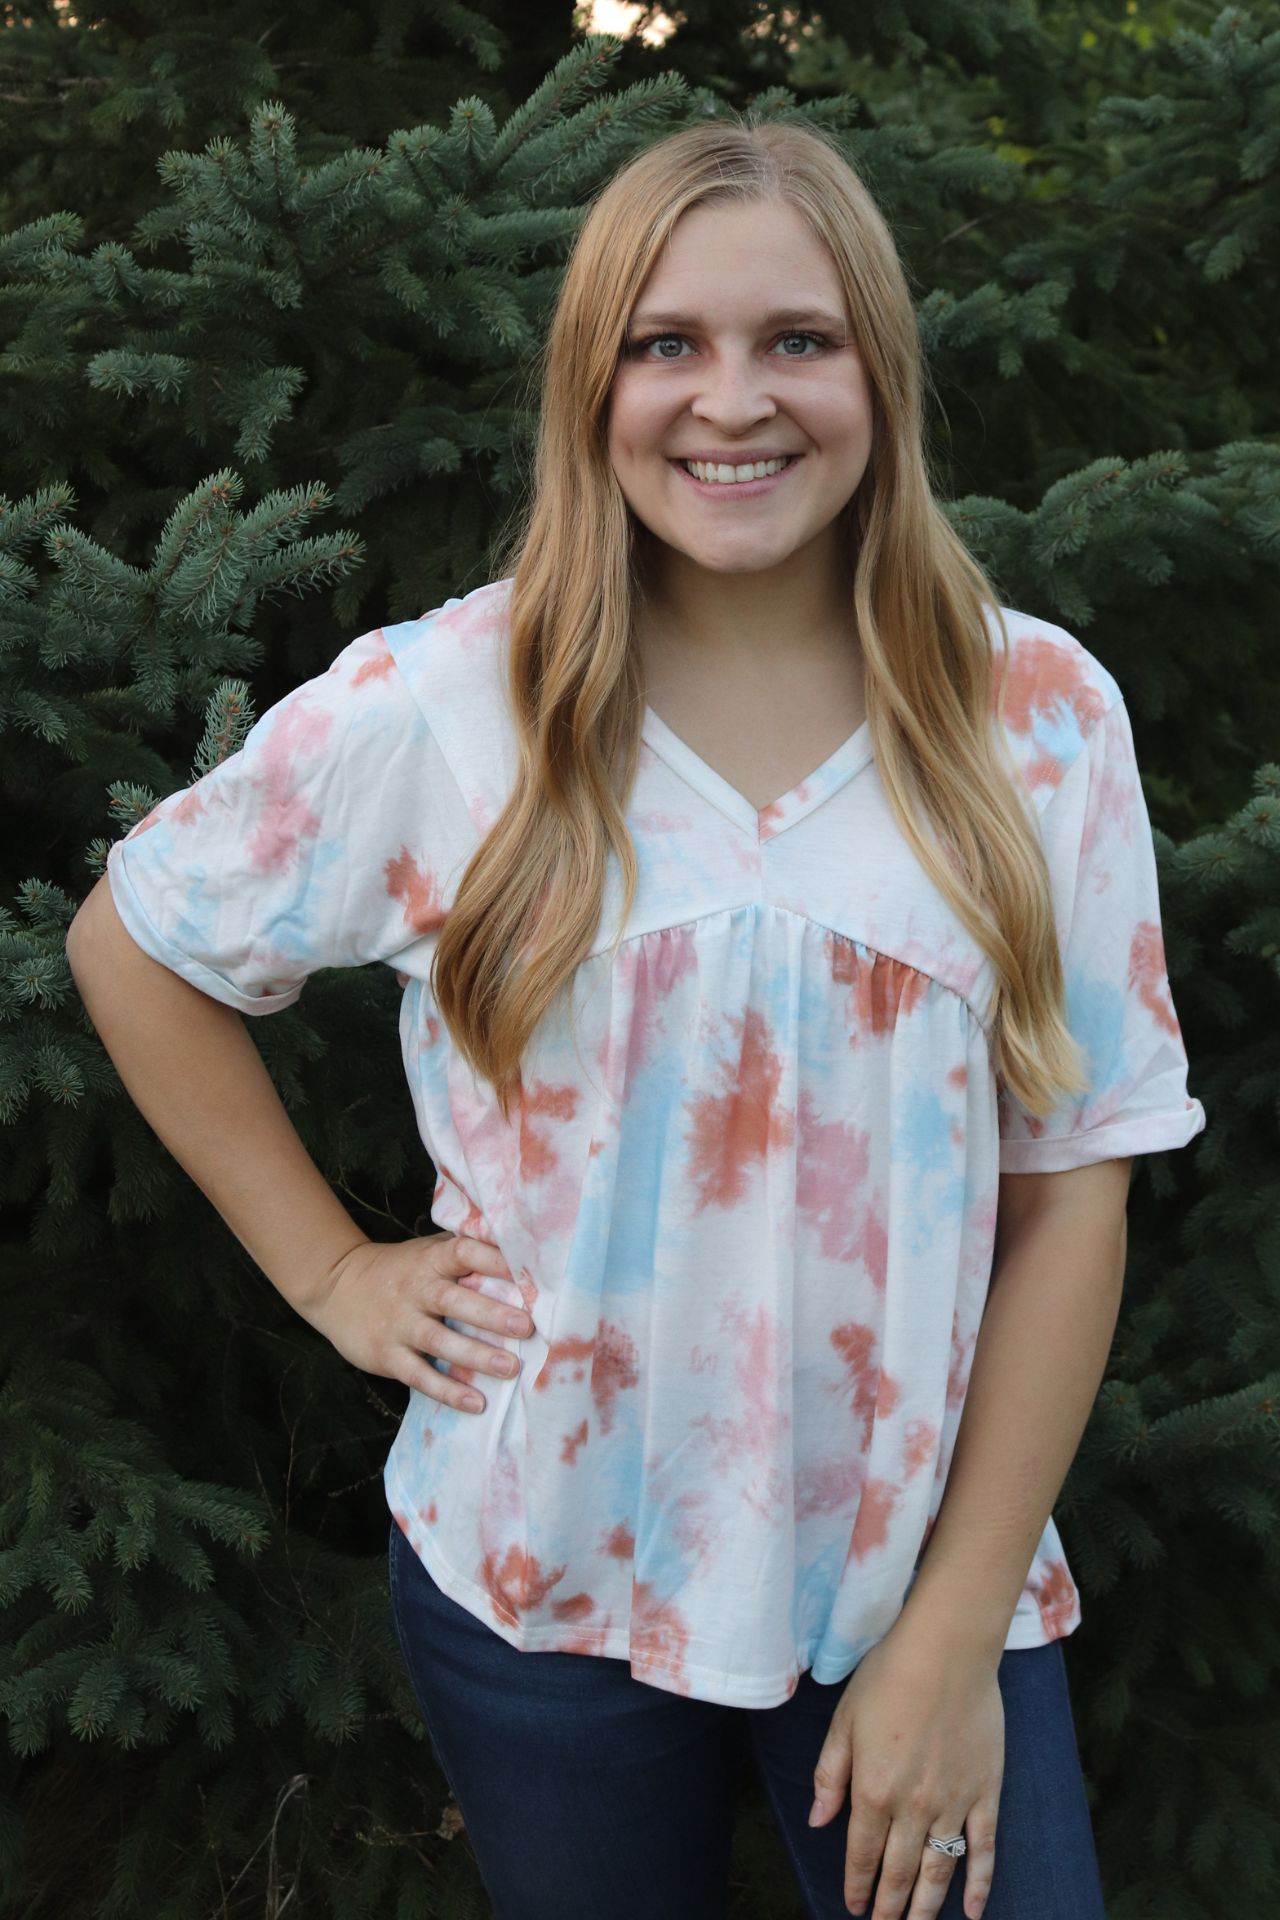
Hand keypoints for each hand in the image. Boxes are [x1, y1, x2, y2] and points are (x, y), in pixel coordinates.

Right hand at [306, 1233, 531, 1413]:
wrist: (336, 1285)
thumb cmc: (399, 1269)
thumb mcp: (426, 1251)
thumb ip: (463, 1252)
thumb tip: (519, 1251)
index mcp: (430, 1260)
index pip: (463, 1252)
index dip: (494, 1260)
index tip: (527, 1272)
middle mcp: (416, 1290)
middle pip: (455, 1301)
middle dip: (491, 1315)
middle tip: (527, 1327)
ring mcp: (399, 1324)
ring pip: (439, 1341)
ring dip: (475, 1356)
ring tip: (510, 1367)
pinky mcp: (386, 1354)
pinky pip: (419, 1375)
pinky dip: (447, 1390)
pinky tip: (475, 1403)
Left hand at [810, 1616, 1003, 1919]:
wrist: (947, 1650)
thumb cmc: (889, 1676)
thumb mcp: (843, 1720)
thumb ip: (829, 1775)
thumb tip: (817, 1820)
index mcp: (873, 1790)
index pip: (862, 1854)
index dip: (857, 1885)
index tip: (853, 1906)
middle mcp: (913, 1807)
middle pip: (899, 1872)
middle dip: (888, 1906)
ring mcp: (953, 1803)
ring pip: (938, 1871)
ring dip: (926, 1907)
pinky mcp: (985, 1793)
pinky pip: (982, 1850)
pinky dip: (978, 1885)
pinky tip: (971, 1910)